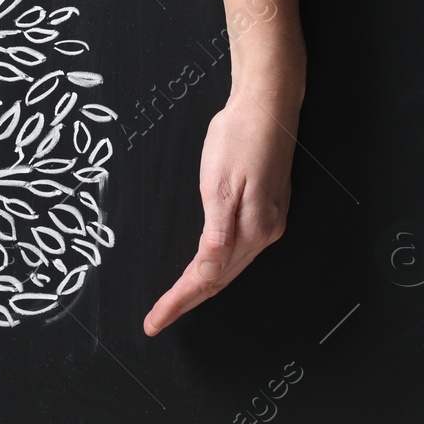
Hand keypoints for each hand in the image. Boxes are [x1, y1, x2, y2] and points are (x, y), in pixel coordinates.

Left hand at [144, 76, 302, 335]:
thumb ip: (217, 234)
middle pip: (220, 279)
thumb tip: (207, 273)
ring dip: (202, 289)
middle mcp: (265, 232)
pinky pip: (239, 251)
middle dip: (187, 301)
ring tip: (175, 304)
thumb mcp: (221, 184)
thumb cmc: (240, 136)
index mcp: (252, 229)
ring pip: (230, 268)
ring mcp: (269, 222)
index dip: (179, 301)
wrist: (268, 103)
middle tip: (157, 320)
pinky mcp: (268, 210)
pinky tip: (205, 270)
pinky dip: (217, 268)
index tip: (155, 320)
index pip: (208, 277)